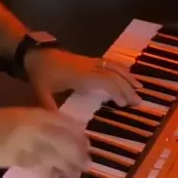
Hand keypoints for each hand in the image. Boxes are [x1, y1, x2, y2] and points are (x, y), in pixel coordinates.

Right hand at [0, 107, 89, 177]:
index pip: (68, 125)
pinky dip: (49, 173)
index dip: (80, 138)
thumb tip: (65, 138)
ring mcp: (26, 142)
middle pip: (65, 142)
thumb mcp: (23, 117)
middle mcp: (35, 126)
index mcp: (38, 114)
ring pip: (54, 156)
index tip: (88, 148)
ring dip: (67, 167)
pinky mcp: (16, 157)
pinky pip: (38, 166)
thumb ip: (43, 124)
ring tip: (75, 176)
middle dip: (78, 155)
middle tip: (87, 166)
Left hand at [24, 48, 141, 110]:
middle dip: (127, 88)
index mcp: (80, 75)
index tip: (124, 104)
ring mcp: (91, 62)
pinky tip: (128, 76)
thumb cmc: (41, 73)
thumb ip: (49, 107)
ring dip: (128, 78)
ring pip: (114, 68)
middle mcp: (89, 67)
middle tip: (138, 103)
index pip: (104, 81)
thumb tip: (56, 124)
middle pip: (113, 76)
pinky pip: (110, 64)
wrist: (37, 53)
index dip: (116, 91)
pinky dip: (122, 70)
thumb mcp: (41, 91)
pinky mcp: (91, 60)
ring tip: (140, 89)